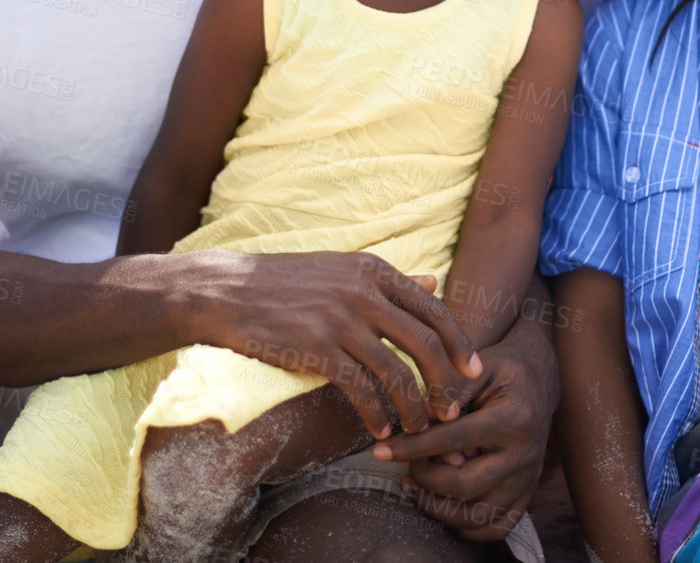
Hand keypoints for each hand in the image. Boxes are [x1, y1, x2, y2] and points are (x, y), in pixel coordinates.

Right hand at [179, 251, 480, 443]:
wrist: (226, 291)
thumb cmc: (285, 282)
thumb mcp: (342, 268)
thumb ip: (389, 280)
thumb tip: (434, 283)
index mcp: (373, 270)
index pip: (434, 308)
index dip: (460, 342)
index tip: (473, 371)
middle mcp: (363, 292)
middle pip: (426, 342)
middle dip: (446, 381)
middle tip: (453, 410)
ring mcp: (340, 319)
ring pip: (396, 372)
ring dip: (413, 408)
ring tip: (417, 430)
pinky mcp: (316, 348)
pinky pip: (360, 389)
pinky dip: (376, 415)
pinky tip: (380, 431)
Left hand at [370, 308, 558, 539]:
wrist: (541, 378)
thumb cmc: (501, 369)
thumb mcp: (475, 368)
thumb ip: (446, 393)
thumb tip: (414, 424)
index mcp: (513, 418)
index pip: (454, 440)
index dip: (413, 447)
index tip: (381, 451)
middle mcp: (524, 454)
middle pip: (466, 485)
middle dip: (425, 480)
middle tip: (404, 469)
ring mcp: (528, 478)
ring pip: (478, 515)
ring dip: (438, 508)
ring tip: (415, 487)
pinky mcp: (527, 493)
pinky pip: (496, 527)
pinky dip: (466, 526)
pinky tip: (443, 505)